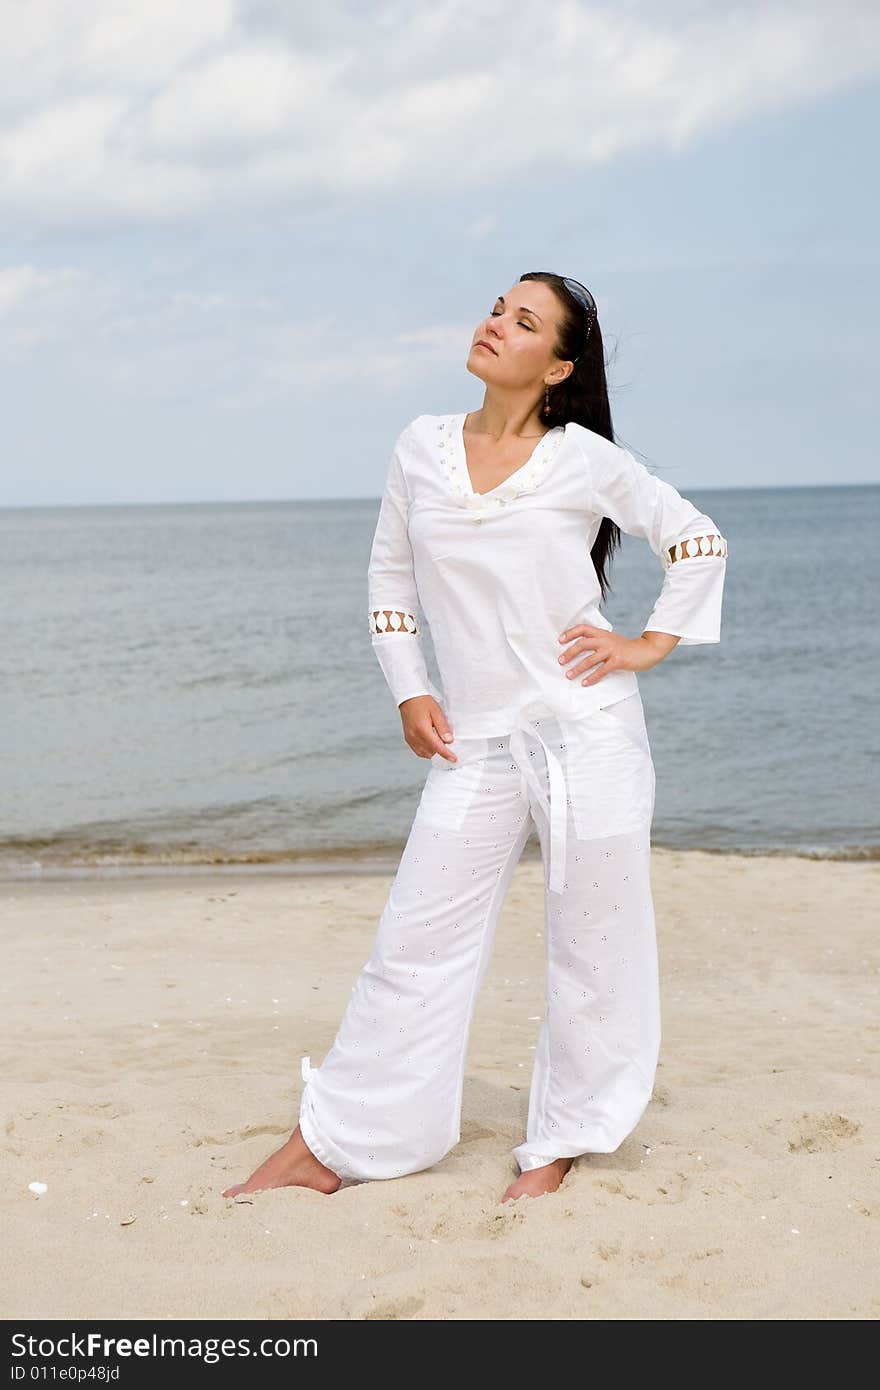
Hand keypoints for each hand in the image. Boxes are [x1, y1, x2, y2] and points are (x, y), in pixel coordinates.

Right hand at [399, 695, 457, 760]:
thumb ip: (443, 728)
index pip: (436, 746)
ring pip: (424, 753)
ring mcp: (410, 738)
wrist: (409, 697)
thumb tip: (449, 741)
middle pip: (430, 752)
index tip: (454, 759)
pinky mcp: (408, 739)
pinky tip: (432, 745)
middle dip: (441, 753)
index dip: (446, 754)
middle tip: (450, 749)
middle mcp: (414, 736)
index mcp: (422, 729)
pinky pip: (418, 751)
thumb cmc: (423, 702)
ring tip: (442, 746)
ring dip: (434, 753)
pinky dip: (426, 751)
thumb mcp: (437, 712)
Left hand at [557, 626, 674, 684]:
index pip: (583, 629)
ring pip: (590, 659)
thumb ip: (599, 641)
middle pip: (582, 644)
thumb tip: (581, 647)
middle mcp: (605, 640)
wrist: (646, 650)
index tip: (560, 640)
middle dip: (569, 653)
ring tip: (569, 675)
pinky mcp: (617, 661)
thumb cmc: (626, 647)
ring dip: (577, 668)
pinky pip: (601, 670)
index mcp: (602, 633)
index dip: (570, 633)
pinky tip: (585, 683)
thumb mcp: (611, 639)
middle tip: (560, 661)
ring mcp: (611, 650)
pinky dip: (592, 677)